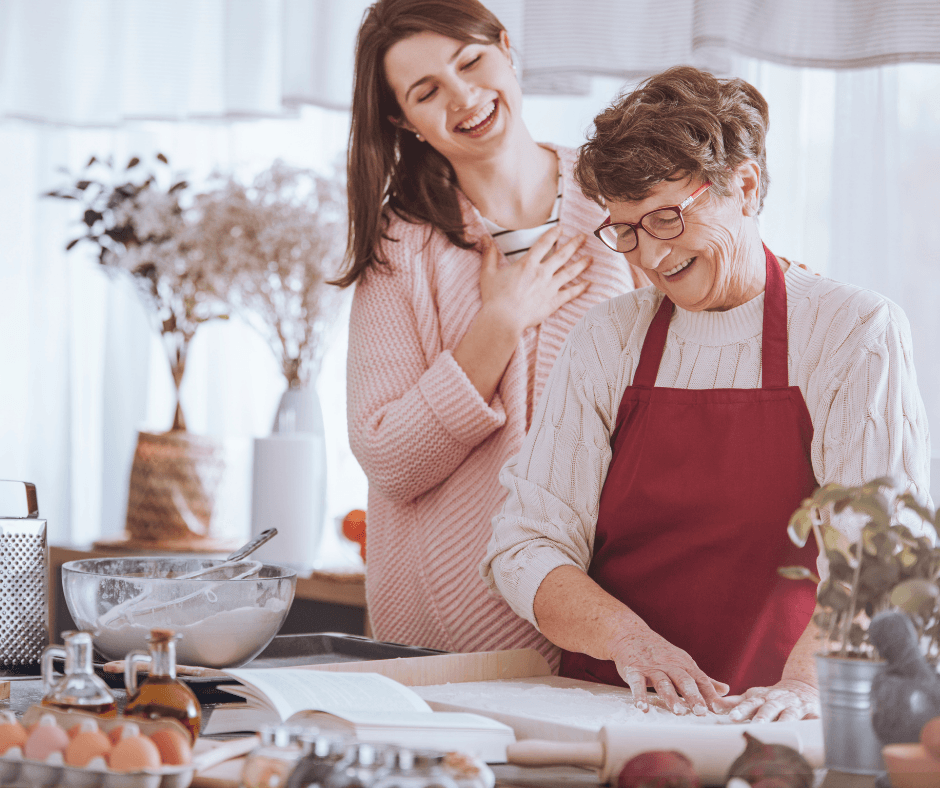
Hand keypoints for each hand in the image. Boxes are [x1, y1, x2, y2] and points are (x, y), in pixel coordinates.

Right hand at [478, 226, 590, 334]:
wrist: (503, 319)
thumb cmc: (495, 298)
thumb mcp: (488, 273)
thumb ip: (489, 255)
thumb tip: (484, 239)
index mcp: (527, 264)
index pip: (544, 244)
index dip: (553, 234)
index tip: (561, 229)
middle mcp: (542, 272)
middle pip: (562, 255)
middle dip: (574, 244)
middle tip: (583, 237)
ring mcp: (550, 287)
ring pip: (570, 272)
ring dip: (582, 263)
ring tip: (591, 258)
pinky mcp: (554, 302)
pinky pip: (571, 293)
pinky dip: (581, 288)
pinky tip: (589, 283)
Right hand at [609, 626, 729, 716]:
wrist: (630, 633)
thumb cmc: (659, 652)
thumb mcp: (683, 662)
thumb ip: (703, 679)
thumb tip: (725, 690)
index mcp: (684, 665)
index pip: (700, 680)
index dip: (710, 694)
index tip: (719, 708)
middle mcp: (670, 665)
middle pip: (684, 680)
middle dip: (693, 696)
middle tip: (701, 711)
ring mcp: (651, 668)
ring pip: (663, 682)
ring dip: (670, 697)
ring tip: (678, 712)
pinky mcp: (634, 670)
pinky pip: (636, 683)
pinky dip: (639, 695)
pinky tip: (642, 707)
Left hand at [716, 679, 818, 721]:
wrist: (801, 687)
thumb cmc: (771, 696)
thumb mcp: (753, 696)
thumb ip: (734, 702)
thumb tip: (714, 705)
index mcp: (762, 698)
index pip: (750, 704)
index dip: (742, 710)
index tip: (733, 717)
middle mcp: (778, 701)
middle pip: (770, 708)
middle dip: (763, 716)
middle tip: (756, 724)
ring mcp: (796, 707)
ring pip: (791, 714)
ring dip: (786, 721)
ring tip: (780, 729)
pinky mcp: (813, 712)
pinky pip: (815, 719)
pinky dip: (816, 723)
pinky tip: (815, 729)